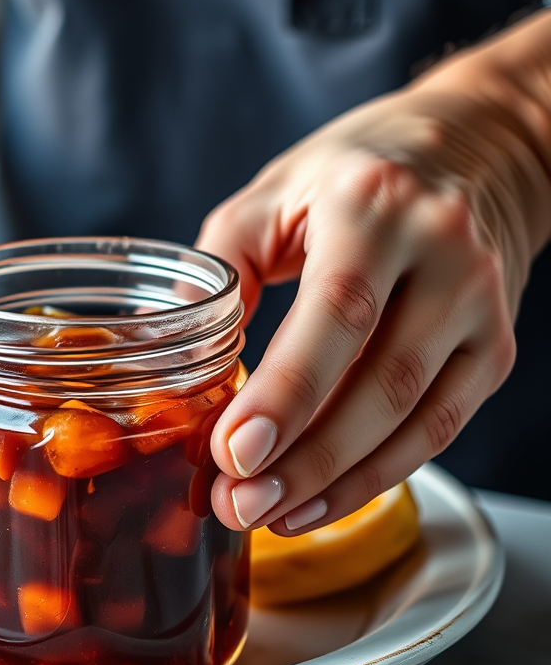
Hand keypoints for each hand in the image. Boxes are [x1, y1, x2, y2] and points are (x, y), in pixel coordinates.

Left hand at [199, 12, 550, 534]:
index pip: (336, 312)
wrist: (473, 150)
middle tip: (237, 504)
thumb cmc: (353, 175)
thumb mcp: (272, 194)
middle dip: (304, 458)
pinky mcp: (497, 347)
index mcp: (374, 205)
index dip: (285, 392)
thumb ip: (221, 268)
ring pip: (417, 418)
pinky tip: (320, 500)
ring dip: (337, 482)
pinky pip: (440, 428)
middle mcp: (444, 252)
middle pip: (380, 380)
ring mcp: (482, 304)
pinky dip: (377, 475)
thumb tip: (166, 346)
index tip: (231, 452)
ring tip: (268, 514)